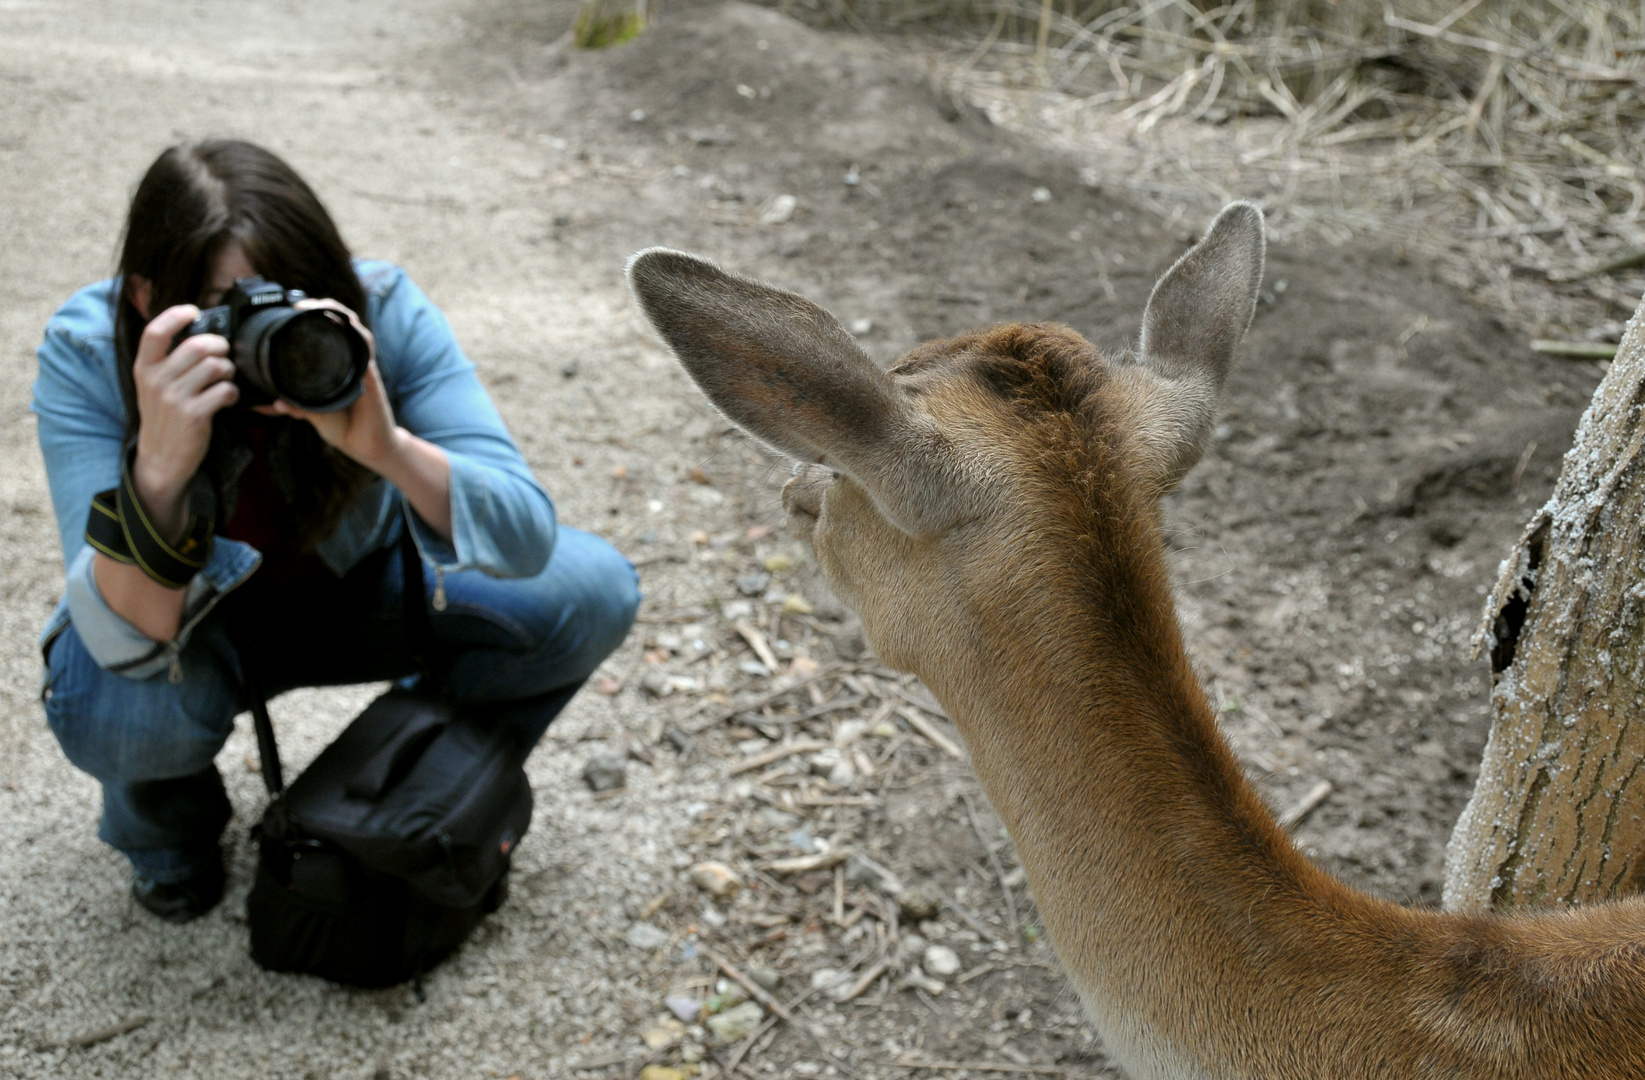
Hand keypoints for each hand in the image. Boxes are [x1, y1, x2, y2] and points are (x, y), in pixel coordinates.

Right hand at [131, 304, 238, 539]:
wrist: (160, 459)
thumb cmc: (164, 418)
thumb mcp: (153, 387)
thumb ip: (168, 362)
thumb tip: (198, 334)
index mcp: (144, 369)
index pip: (154, 332)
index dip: (176, 315)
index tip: (194, 311)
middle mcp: (156, 381)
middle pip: (196, 346)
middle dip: (219, 345)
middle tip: (224, 353)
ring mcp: (174, 398)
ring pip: (215, 366)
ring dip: (228, 369)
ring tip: (225, 378)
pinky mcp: (194, 415)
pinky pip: (225, 390)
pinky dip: (232, 392)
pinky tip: (226, 397)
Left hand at [267, 299, 453, 540]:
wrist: (367, 447)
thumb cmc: (345, 427)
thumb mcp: (312, 414)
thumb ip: (295, 405)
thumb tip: (273, 402)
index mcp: (335, 367)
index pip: (326, 333)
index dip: (311, 316)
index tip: (290, 309)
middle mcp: (350, 361)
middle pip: (340, 322)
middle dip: (321, 307)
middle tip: (297, 303)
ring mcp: (362, 366)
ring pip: (353, 328)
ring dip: (336, 313)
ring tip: (316, 306)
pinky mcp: (370, 375)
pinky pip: (365, 348)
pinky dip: (354, 332)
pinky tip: (343, 322)